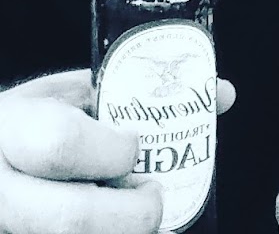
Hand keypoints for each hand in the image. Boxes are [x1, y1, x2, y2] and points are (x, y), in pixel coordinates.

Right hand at [0, 69, 236, 233]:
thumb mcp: (71, 95)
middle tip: (153, 196)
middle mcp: (2, 189)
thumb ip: (135, 93)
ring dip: (123, 232)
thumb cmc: (34, 122)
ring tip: (139, 214)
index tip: (135, 146)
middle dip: (132, 214)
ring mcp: (8, 225)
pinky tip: (127, 227)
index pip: (61, 145)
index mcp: (12, 128)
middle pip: (72, 218)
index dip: (113, 151)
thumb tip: (222, 93)